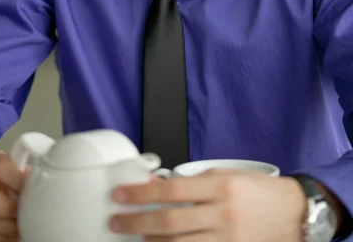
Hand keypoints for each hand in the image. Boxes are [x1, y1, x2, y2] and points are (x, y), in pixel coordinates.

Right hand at [0, 148, 26, 241]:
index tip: (34, 190)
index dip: (17, 180)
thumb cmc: (2, 172)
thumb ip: (23, 172)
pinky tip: (13, 236)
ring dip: (6, 227)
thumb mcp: (11, 163)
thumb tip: (45, 185)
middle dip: (8, 207)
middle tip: (27, 214)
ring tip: (24, 228)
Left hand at [109, 169, 307, 240]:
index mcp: (220, 186)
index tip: (120, 195)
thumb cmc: (259, 191)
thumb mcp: (227, 174)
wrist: (292, 213)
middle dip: (136, 222)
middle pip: (170, 222)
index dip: (141, 193)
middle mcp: (222, 214)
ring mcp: (227, 239)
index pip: (171, 190)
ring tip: (135, 237)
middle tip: (116, 222)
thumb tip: (162, 185)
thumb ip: (195, 181)